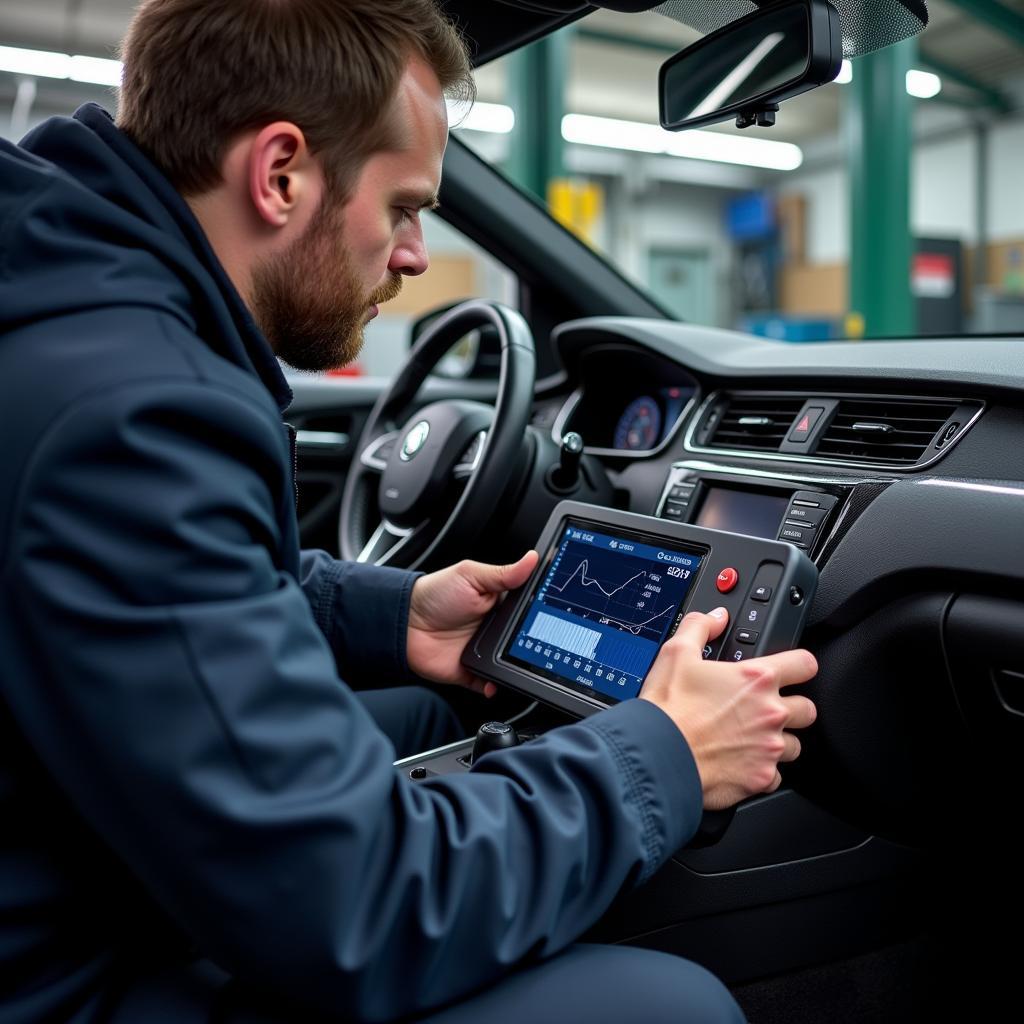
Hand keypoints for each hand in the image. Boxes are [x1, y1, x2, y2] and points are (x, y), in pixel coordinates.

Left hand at [407, 551, 538, 695]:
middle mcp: (495, 628)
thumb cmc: (434, 595)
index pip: (528, 610)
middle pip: (525, 639)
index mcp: (499, 604)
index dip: (541, 612)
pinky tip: (495, 682)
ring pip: (512, 664)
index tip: (555, 613)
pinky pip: (491, 684)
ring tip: (518, 661)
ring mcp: (485, 651)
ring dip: (516, 665)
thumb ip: (504, 573)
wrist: (404, 624)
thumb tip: (532, 558)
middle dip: (532, 643)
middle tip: (535, 641)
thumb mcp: (471, 576)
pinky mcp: (473, 671)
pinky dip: (495, 686)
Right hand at [640, 607, 817, 810]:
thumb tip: (715, 618)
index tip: (791, 671)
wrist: (657, 755)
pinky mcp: (761, 778)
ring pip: (795, 745)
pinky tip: (741, 763)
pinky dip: (763, 771)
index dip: (799, 665)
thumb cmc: (668, 709)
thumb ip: (700, 628)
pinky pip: (776, 776)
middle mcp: (771, 713)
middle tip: (765, 710)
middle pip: (808, 708)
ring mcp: (769, 747)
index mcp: (756, 679)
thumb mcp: (676, 654)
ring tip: (751, 739)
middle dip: (791, 708)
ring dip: (778, 741)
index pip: (805, 664)